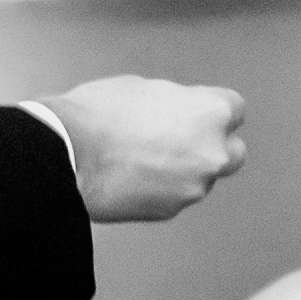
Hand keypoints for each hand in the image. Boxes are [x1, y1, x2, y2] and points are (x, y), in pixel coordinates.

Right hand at [38, 75, 245, 221]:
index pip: (235, 110)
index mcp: (211, 112)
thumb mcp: (145, 88)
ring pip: (202, 178)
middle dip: (213, 146)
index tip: (197, 113)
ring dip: (184, 170)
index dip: (212, 111)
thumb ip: (177, 104)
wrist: (66, 154)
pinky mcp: (171, 211)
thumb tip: (180, 114)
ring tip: (145, 159)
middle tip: (180, 139)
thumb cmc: (100, 114)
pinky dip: (162, 189)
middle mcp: (212, 152)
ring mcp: (194, 186)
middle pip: (233, 152)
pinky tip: (134, 177)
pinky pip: (176, 196)